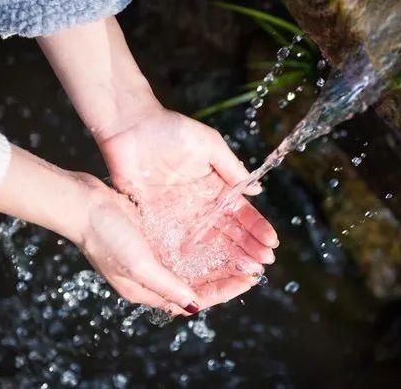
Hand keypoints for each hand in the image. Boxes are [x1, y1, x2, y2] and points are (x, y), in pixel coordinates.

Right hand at [79, 178, 260, 313]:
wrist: (82, 203)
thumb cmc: (106, 235)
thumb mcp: (138, 265)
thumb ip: (167, 286)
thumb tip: (194, 306)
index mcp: (147, 290)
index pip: (194, 298)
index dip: (224, 291)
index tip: (249, 280)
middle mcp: (152, 276)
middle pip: (198, 283)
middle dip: (226, 277)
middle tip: (254, 267)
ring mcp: (152, 255)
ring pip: (194, 264)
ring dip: (217, 260)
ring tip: (242, 252)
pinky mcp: (152, 235)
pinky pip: (184, 245)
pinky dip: (203, 243)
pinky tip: (218, 234)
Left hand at [98, 107, 278, 287]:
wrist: (129, 129)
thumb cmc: (170, 130)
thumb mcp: (208, 144)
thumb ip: (231, 168)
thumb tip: (256, 191)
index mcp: (215, 186)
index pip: (240, 212)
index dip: (256, 228)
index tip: (271, 243)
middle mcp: (200, 205)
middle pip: (228, 232)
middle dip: (247, 248)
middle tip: (263, 264)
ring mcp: (180, 216)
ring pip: (208, 242)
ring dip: (227, 257)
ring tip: (245, 272)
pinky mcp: (158, 222)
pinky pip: (179, 244)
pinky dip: (194, 258)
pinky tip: (210, 270)